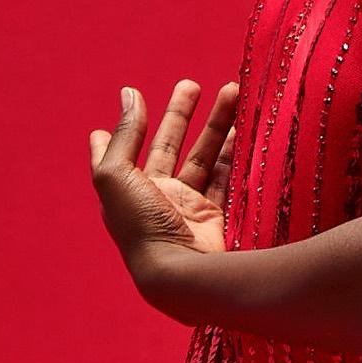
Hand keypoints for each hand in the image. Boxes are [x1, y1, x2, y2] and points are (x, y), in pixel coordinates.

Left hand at [88, 76, 238, 290]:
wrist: (181, 276)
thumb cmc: (140, 226)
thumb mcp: (115, 177)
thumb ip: (125, 135)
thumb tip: (129, 93)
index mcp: (127, 191)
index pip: (125, 152)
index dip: (129, 127)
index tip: (135, 99)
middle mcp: (157, 199)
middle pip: (169, 147)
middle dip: (180, 114)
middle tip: (191, 85)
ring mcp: (189, 209)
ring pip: (205, 157)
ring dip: (217, 125)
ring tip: (232, 91)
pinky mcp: (219, 218)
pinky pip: (231, 178)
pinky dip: (239, 153)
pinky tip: (246, 129)